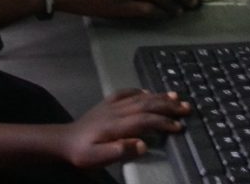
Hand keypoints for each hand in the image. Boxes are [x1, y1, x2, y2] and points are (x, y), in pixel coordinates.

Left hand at [56, 89, 188, 167]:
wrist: (62, 141)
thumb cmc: (82, 153)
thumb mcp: (99, 157)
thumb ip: (121, 151)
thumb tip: (143, 144)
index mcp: (116, 125)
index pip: (145, 120)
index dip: (163, 122)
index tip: (180, 126)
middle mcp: (116, 111)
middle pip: (146, 105)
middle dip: (167, 106)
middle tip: (187, 107)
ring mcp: (110, 105)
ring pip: (138, 98)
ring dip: (157, 96)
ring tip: (175, 96)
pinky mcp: (105, 104)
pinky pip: (124, 93)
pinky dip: (137, 91)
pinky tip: (146, 92)